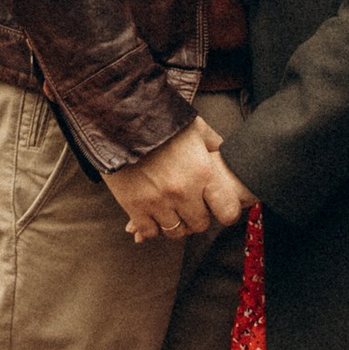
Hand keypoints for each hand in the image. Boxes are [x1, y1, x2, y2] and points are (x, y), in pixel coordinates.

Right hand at [107, 119, 249, 244]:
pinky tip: (150, 213)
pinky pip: (149, 232)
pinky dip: (151, 226)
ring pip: (175, 232)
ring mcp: (159, 201)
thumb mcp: (194, 126)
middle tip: (187, 206)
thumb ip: (212, 142)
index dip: (223, 211)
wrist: (121, 117)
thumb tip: (222, 148)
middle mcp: (184, 191)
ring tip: (169, 209)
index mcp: (203, 172)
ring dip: (173, 223)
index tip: (215, 205)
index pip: (227, 212)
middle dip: (195, 217)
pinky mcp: (135, 206)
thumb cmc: (160, 119)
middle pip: (199, 225)